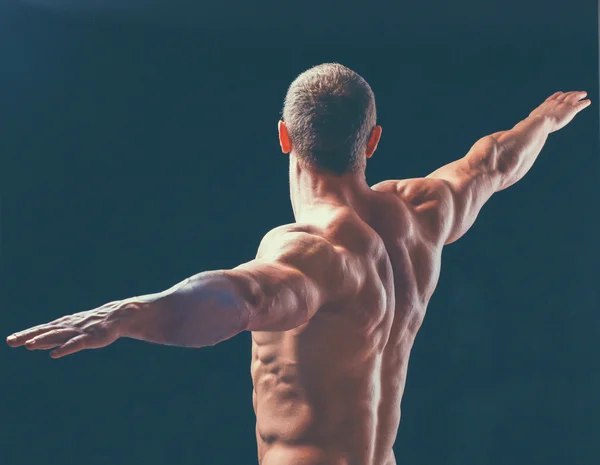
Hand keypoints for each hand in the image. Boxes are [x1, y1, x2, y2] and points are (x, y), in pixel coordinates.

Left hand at [6, 301, 124, 357]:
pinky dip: (64, 348)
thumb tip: (30, 344)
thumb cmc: (91, 324)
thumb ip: (50, 338)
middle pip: (44, 332)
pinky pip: (75, 344)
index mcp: (61, 326)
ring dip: (43, 340)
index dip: (25, 335)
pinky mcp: (90, 338)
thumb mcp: (69, 330)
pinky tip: (54, 354)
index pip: (40, 330)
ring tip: (28, 345)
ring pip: (58, 336)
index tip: (10, 340)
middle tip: (10, 341)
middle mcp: (66, 327)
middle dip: (27, 336)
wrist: (116, 316)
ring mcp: (78, 332)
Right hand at [530, 91, 590, 132]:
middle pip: (564, 95)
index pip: (553, 98)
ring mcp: (563, 105)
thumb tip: (522, 132)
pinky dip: (584, 102)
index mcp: (545, 105)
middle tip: (574, 92)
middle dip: (570, 93)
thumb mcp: (529, 123)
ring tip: (583, 94)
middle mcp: (555, 103)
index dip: (557, 95)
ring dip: (579, 95)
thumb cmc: (532, 126)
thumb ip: (528, 125)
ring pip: (573, 97)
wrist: (538, 123)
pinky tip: (588, 101)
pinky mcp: (570, 110)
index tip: (560, 93)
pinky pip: (579, 105)